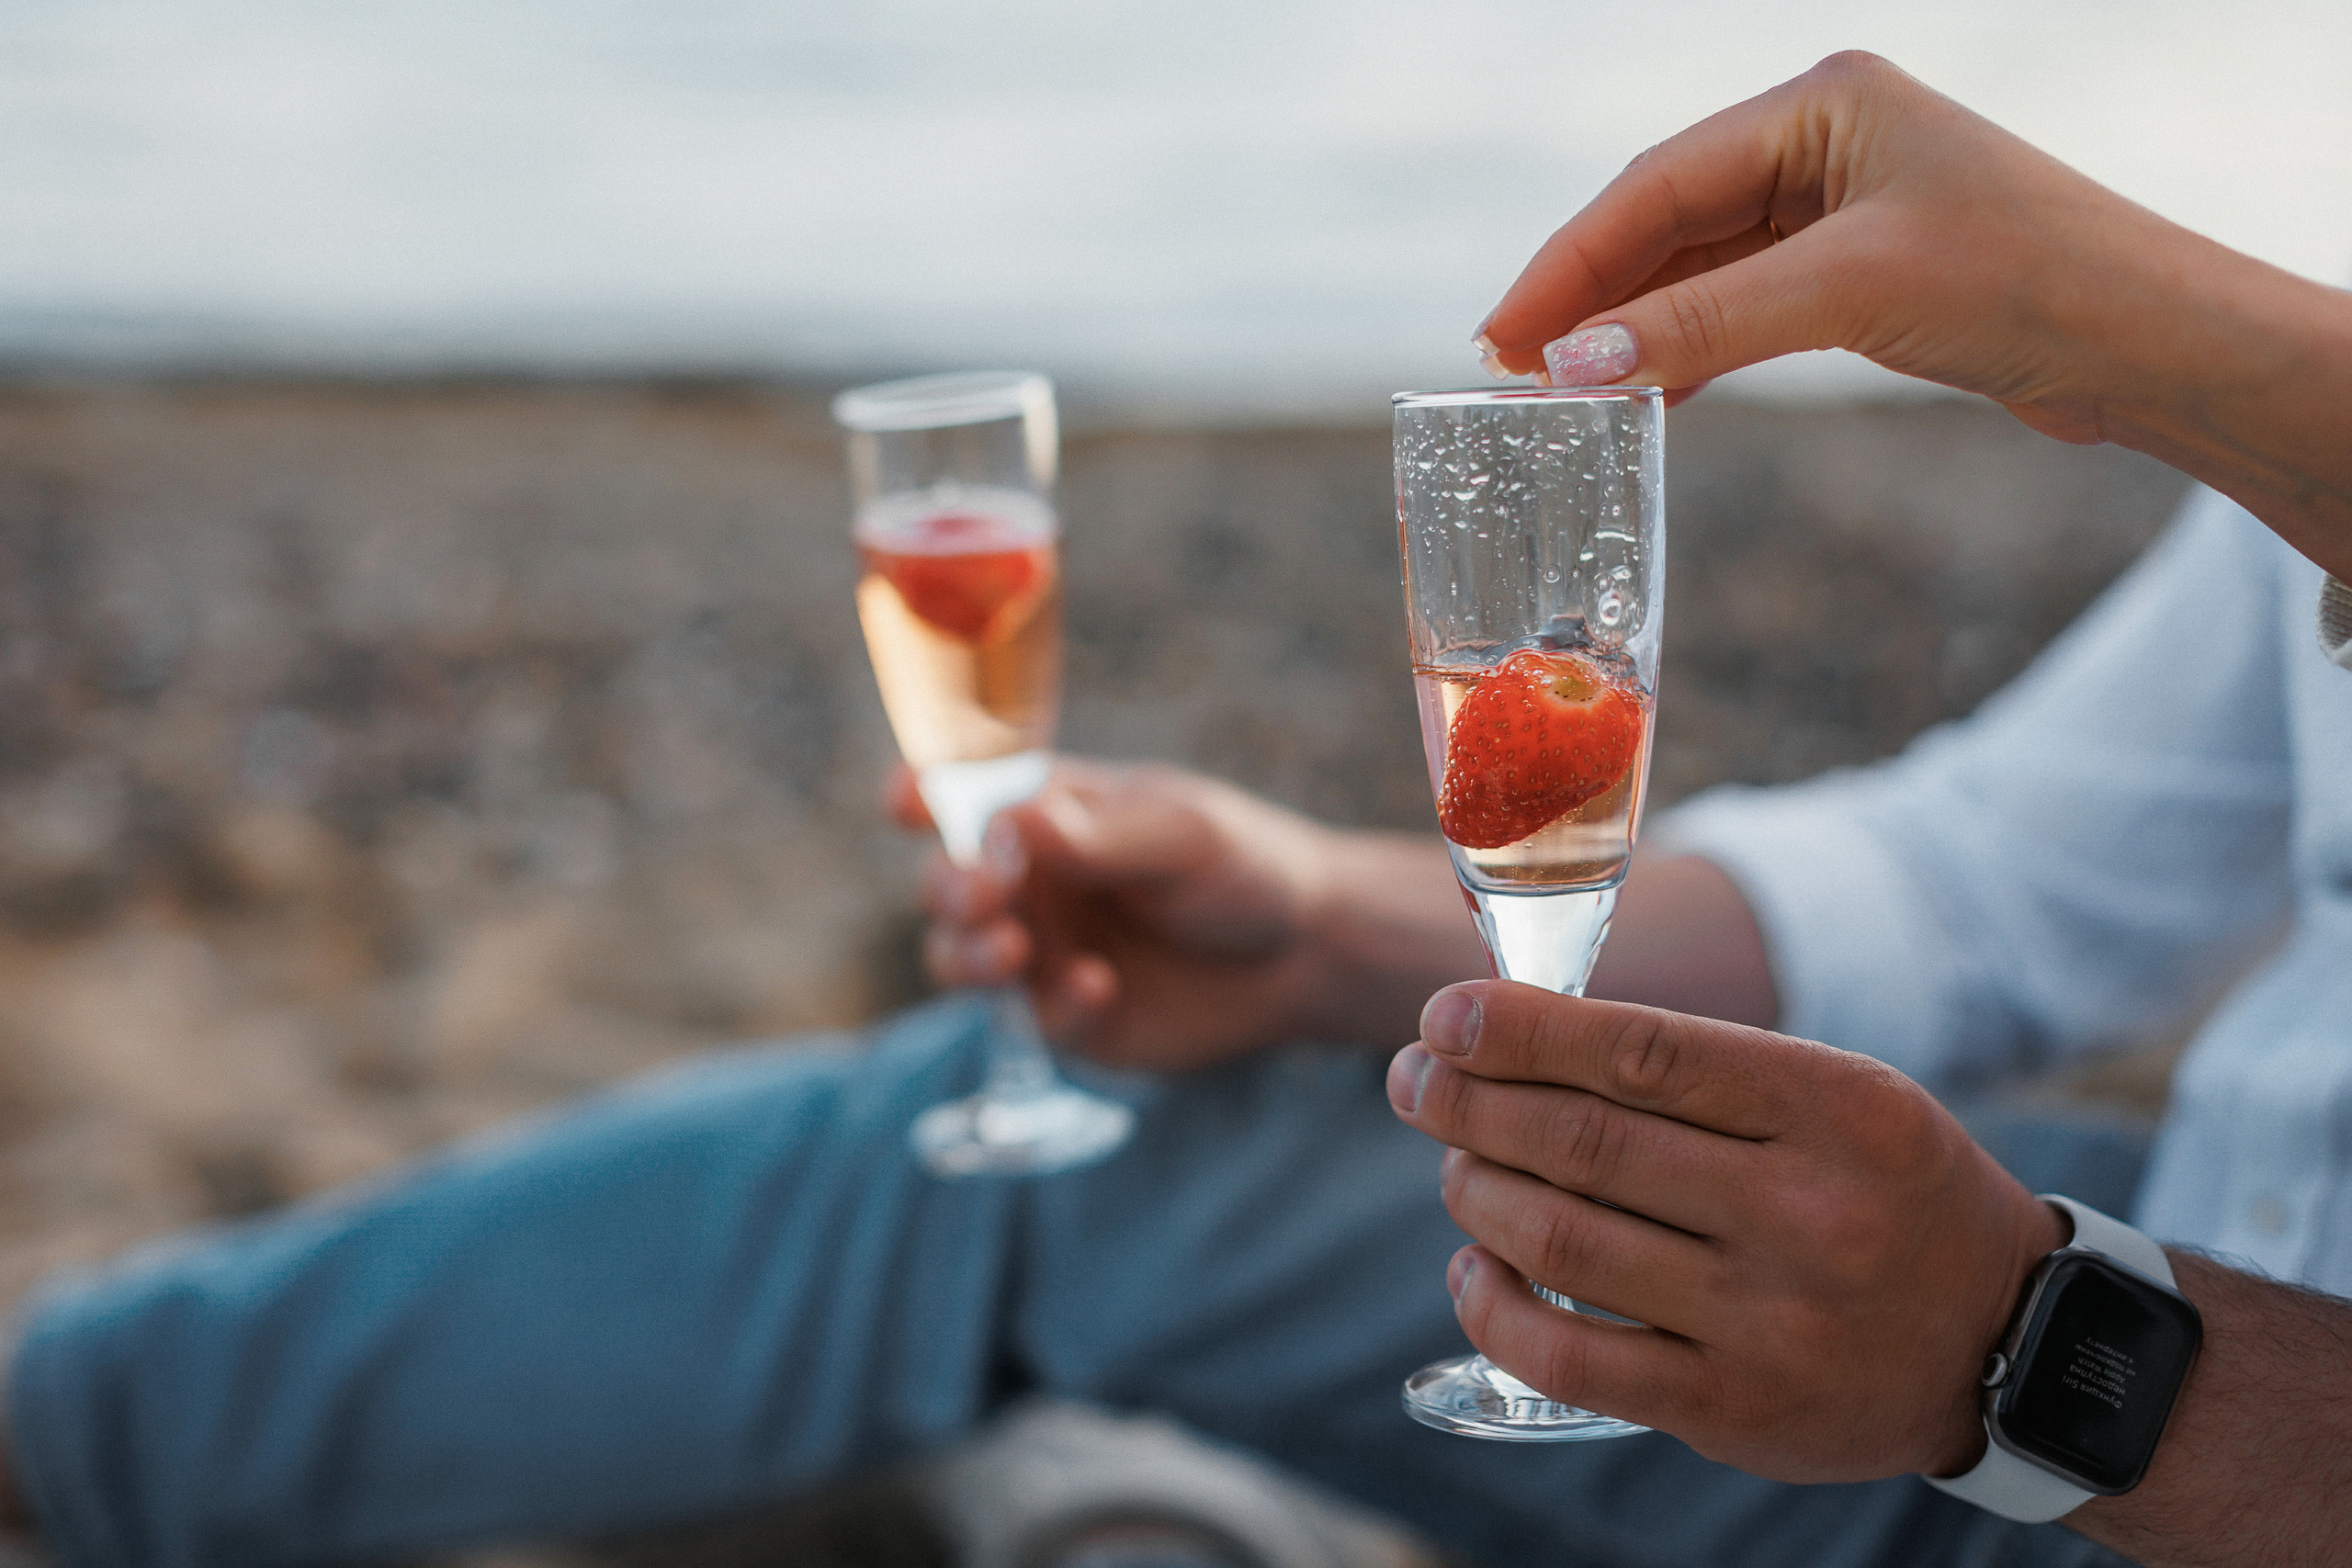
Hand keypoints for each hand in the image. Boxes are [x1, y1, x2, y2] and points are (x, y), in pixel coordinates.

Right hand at [898, 758, 1481, 1069]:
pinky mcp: (1069, 1020)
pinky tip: (1101, 987)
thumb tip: (1008, 823)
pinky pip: (1035, 1021)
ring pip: (963, 960)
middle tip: (984, 897)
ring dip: (973, 956)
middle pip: (946, 887)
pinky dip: (1057, 1006)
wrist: (1307, 952)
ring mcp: (1042, 953)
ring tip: (1014, 951)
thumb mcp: (1180, 834)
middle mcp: (1028, 883)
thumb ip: (1094, 834)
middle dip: (950, 891)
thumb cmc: (1243, 866)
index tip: (905, 801)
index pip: (960, 799)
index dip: (921, 796)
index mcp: (1044, 815)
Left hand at [1385, 978, 2063, 1481]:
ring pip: (1561, 1240)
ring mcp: (1770, 1320)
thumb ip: (1703, 1071)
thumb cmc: (1890, 1192)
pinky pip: (1570, 1357)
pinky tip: (1473, 1269)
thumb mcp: (1843, 1097)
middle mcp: (1809, 1214)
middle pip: (1585, 1142)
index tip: (1444, 1016)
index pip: (1645, 1052)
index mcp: (1840, 1110)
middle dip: (1469, 1102)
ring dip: (1475, 1190)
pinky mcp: (1734, 1410)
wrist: (2007, 1342)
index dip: (1522, 1030)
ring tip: (1456, 1163)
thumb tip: (1518, 1038)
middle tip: (1415, 1083)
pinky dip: (1493, 1307)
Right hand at [1476, 52, 2351, 578]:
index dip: (1569, 263)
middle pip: (1666, 217)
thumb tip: (1575, 366)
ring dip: (1632, 326)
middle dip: (1587, 295)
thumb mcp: (1846, 293)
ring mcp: (1841, 202)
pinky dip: (1690, 345)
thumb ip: (1703, 322)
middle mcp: (1824, 139)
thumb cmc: (2023, 280)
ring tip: (1562, 389)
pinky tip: (1649, 393)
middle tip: (1511, 368)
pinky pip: (1742, 299)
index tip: (1501, 337)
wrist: (2148, 338)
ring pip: (1698, 263)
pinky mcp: (1859, 267)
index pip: (1656, 183)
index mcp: (1821, 104)